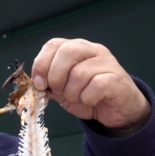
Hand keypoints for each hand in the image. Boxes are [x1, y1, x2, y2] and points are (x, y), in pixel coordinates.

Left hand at [31, 38, 150, 132]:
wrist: (118, 110)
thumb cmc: (90, 97)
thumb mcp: (64, 91)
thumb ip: (50, 85)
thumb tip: (36, 83)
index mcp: (77, 49)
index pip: (54, 44)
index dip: (41, 64)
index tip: (39, 83)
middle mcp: (93, 50)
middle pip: (66, 52)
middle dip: (55, 77)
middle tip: (58, 92)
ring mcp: (107, 63)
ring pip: (79, 73)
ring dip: (72, 93)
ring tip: (78, 98)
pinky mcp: (116, 79)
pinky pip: (95, 86)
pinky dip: (87, 98)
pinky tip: (91, 100)